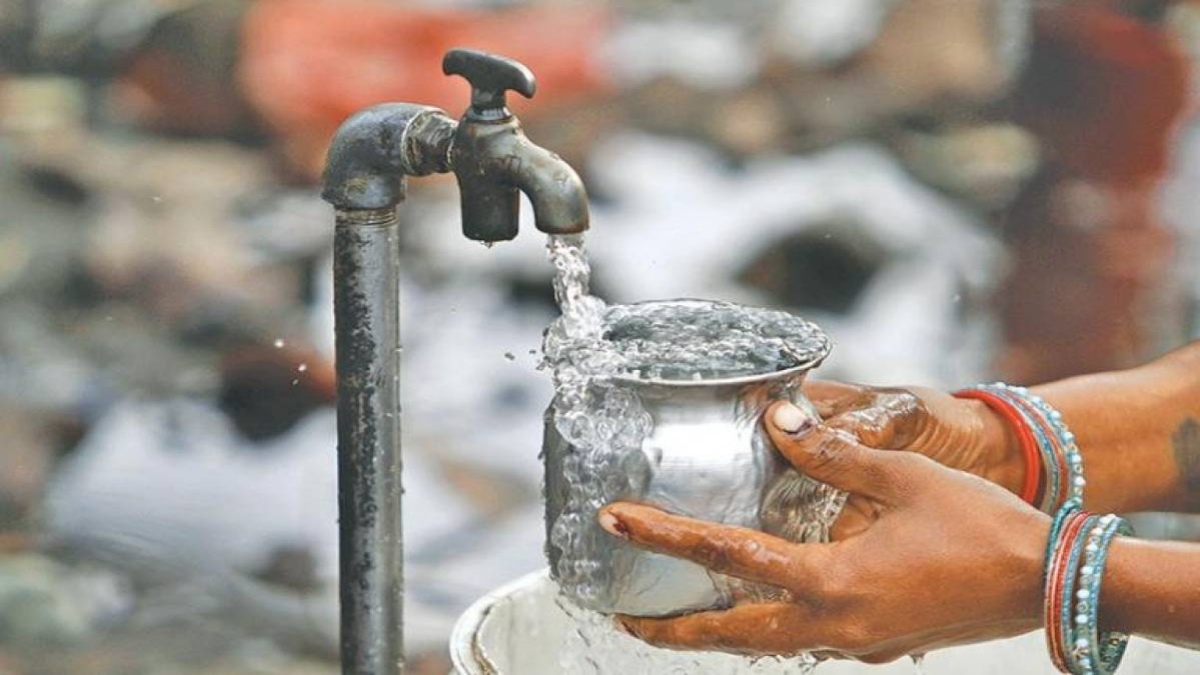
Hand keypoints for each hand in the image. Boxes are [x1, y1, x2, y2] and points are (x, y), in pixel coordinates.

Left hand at [598, 402, 1049, 662]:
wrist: (1051, 585)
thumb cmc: (983, 528)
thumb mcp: (906, 478)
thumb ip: (835, 453)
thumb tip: (778, 419)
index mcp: (831, 582)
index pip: (727, 557)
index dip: (664, 536)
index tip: (615, 522)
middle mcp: (833, 627)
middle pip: (730, 634)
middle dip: (670, 628)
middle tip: (621, 612)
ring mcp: (856, 646)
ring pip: (767, 644)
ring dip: (716, 630)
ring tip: (675, 612)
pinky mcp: (877, 646)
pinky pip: (807, 640)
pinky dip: (769, 626)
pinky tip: (763, 603)